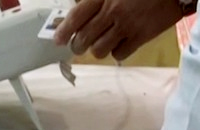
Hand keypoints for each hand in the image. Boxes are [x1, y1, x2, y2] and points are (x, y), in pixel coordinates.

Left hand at [54, 0, 183, 59]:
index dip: (64, 31)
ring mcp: (128, 26)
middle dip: (77, 44)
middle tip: (79, 44)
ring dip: (96, 49)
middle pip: (84, 39)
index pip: (76, 17)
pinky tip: (119, 43)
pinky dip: (116, 51)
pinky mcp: (142, 37)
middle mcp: (113, 12)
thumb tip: (78, 5)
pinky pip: (119, 54)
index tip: (58, 40)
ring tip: (100, 42)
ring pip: (99, 50)